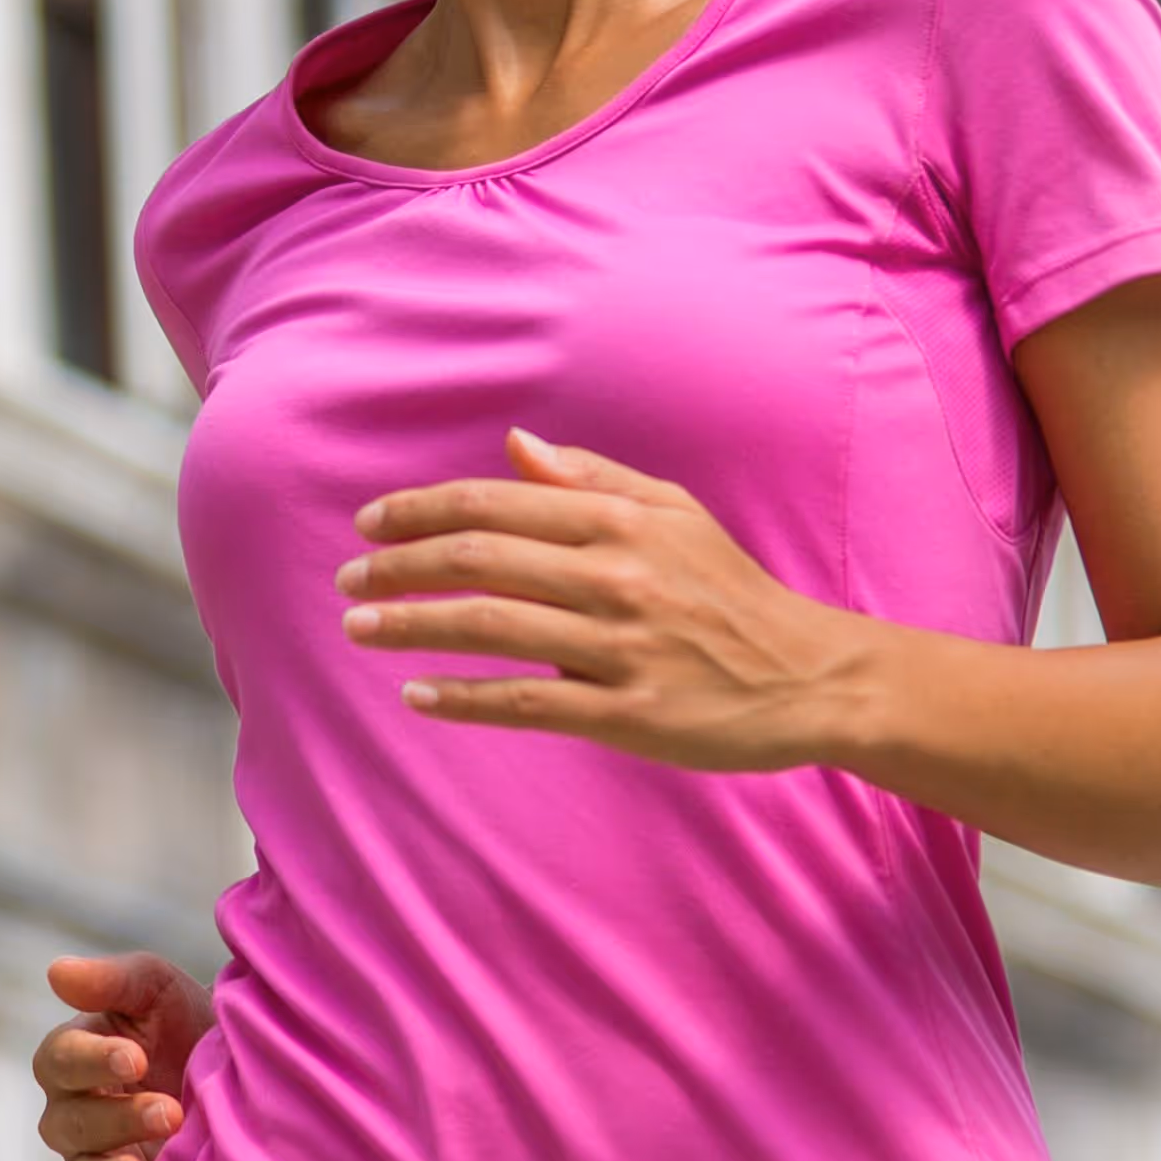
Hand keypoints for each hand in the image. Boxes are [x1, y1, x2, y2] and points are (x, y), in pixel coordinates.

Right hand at [36, 951, 209, 1160]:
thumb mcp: (161, 991)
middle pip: (69, 1123)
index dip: (91, 1060)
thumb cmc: (191, 1025)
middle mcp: (78, 1112)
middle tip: (170, 1112)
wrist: (249, 1078)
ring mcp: (101, 1160)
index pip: (60, 1061)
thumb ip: (114, 981)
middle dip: (117, 1118)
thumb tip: (56, 971)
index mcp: (77, 1058)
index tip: (138, 1057)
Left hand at [338, 434, 875, 765]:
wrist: (811, 677)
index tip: (368, 525)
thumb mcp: (676, 516)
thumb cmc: (733, 593)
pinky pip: (526, 702)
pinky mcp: (628, 714)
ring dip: (411, 627)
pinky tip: (418, 694)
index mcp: (621, 521)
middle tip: (348, 584)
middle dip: (398, 568)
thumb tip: (517, 446)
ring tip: (360, 631)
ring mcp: (621, 648)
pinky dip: (463, 698)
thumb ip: (595, 478)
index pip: (496, 504)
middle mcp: (617, 577)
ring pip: (490, 628)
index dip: (421, 511)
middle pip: (479, 561)